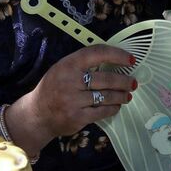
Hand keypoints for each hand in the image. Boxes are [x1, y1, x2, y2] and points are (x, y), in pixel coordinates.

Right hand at [6, 44, 137, 156]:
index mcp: (68, 64)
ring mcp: (74, 101)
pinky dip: (112, 108)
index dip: (117, 55)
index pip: (97, 53)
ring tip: (127, 95)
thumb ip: (83, 64)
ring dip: (121, 96)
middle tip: (133, 83)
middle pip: (106, 79)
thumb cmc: (53, 88)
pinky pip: (102, 111)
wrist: (37, 114)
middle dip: (124, 81)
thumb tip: (114, 62)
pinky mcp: (78, 117)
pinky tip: (116, 106)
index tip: (131, 60)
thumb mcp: (62, 69)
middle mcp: (70, 81)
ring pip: (106, 96)